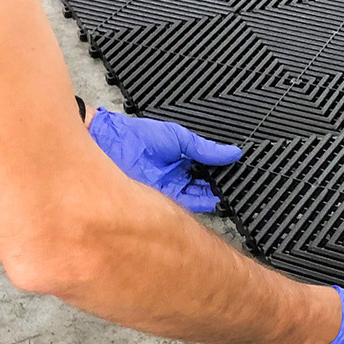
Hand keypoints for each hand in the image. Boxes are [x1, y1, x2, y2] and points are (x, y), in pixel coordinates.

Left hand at [89, 108, 240, 211]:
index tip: (235, 176)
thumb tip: (232, 152)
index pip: (205, 173)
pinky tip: (211, 201)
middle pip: (203, 188)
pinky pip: (184, 207)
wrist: (109, 144)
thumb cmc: (136, 136)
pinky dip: (198, 205)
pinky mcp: (160, 203)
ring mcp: (167, 192)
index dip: (219, 175)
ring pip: (196, 200)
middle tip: (233, 188)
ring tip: (225, 194)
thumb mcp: (179, 138)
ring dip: (210, 198)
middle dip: (217, 189)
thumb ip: (204, 149)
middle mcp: (175, 179)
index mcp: (179, 162)